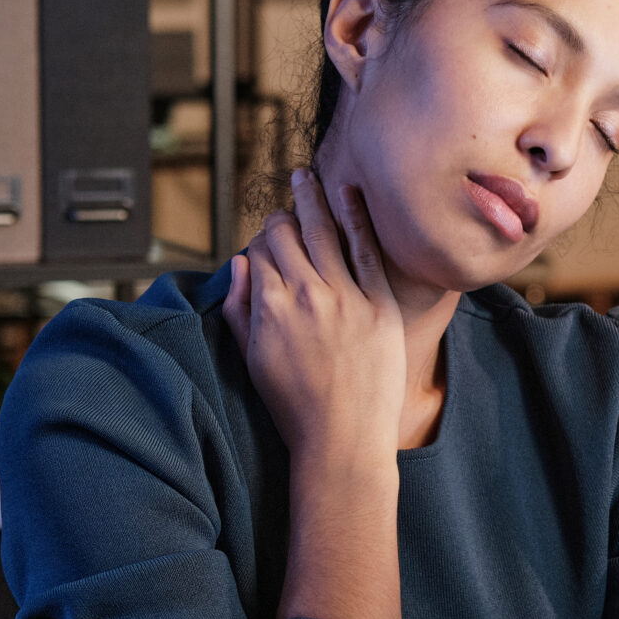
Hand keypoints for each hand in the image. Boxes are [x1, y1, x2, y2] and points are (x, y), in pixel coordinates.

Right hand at [221, 169, 403, 463]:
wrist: (342, 440)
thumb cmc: (294, 407)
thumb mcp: (251, 360)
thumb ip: (240, 309)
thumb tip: (239, 263)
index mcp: (269, 307)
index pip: (260, 250)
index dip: (262, 241)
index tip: (268, 239)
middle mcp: (304, 295)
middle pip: (287, 234)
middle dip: (283, 216)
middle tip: (286, 204)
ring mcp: (345, 297)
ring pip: (323, 231)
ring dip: (312, 198)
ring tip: (308, 177)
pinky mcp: (379, 305)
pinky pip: (366, 248)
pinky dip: (356, 216)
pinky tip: (350, 194)